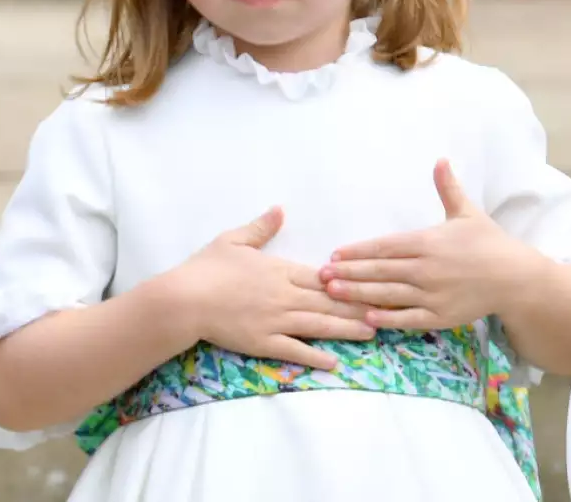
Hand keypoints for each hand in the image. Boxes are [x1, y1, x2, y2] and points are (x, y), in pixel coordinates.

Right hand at [171, 207, 375, 369]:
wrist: (183, 300)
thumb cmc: (207, 267)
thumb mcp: (234, 239)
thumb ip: (261, 227)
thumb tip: (280, 209)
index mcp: (281, 270)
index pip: (323, 277)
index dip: (350, 281)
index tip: (373, 281)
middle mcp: (285, 296)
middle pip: (329, 301)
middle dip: (359, 306)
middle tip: (387, 309)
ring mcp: (276, 321)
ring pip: (319, 325)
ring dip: (347, 329)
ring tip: (372, 332)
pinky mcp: (264, 343)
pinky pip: (295, 350)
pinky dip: (315, 356)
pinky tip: (335, 361)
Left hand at [320, 160, 534, 329]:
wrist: (514, 277)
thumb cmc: (488, 242)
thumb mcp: (467, 212)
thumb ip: (448, 188)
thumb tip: (440, 159)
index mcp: (429, 241)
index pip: (385, 246)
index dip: (358, 251)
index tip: (336, 253)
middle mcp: (426, 268)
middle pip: (379, 270)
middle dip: (348, 272)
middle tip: (321, 275)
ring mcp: (432, 294)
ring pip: (387, 294)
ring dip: (357, 294)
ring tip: (333, 293)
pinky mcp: (439, 316)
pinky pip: (407, 318)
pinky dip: (385, 318)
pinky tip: (365, 317)